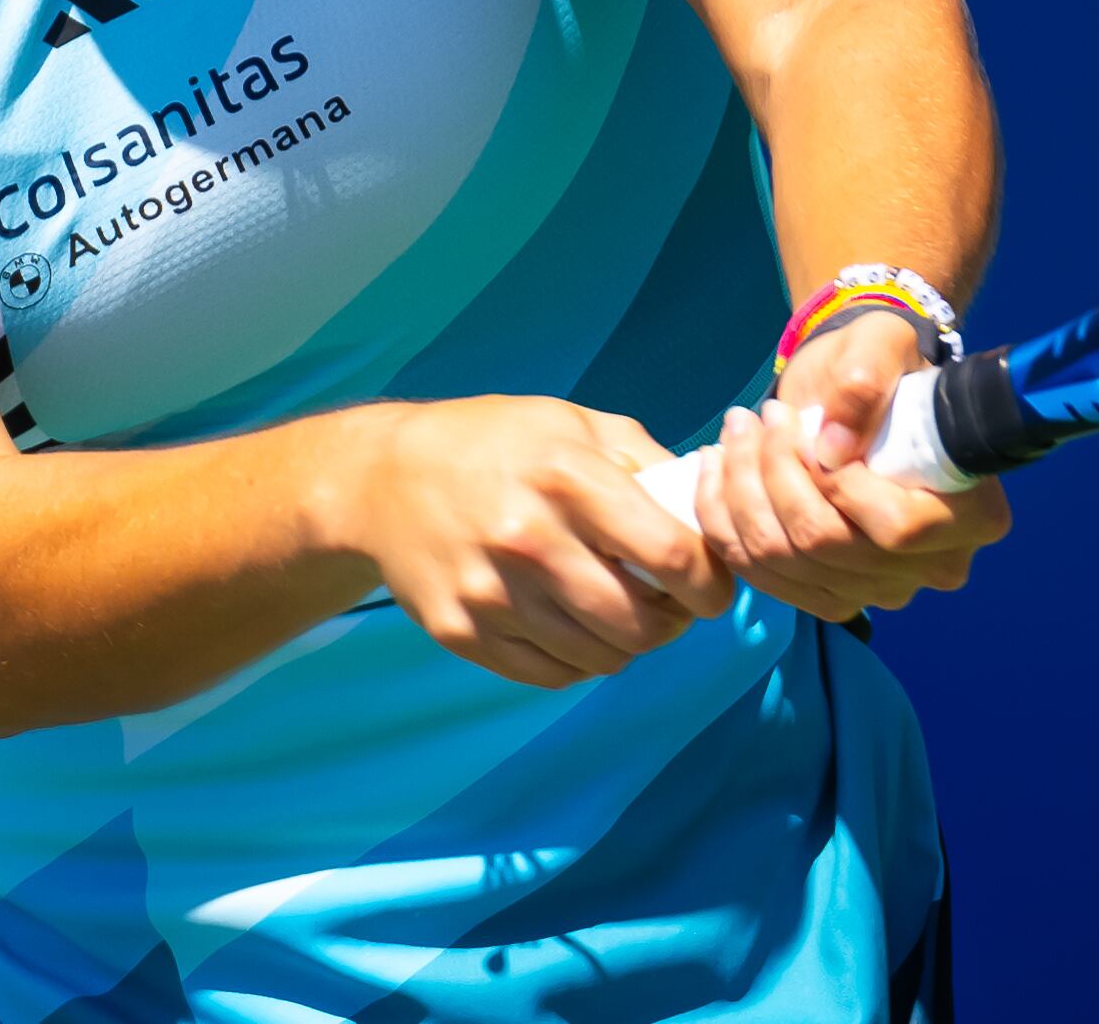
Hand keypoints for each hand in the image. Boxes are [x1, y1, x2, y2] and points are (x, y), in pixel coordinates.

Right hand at [338, 397, 732, 688]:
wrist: (383, 479)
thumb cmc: (496, 444)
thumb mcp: (574, 424)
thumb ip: (645, 462)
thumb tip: (707, 507)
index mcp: (567, 478)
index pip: (670, 555)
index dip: (710, 583)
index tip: (715, 588)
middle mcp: (529, 539)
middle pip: (639, 622)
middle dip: (674, 624)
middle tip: (674, 609)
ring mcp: (491, 593)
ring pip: (599, 658)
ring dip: (630, 646)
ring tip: (627, 617)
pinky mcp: (460, 632)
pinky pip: (550, 674)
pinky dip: (580, 663)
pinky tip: (579, 630)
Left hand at [698, 309, 1010, 622]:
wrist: (856, 387)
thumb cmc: (882, 361)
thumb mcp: (882, 345)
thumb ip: (865, 383)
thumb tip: (829, 447)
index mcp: (973, 514)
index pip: (897, 529)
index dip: (840, 485)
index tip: (804, 427)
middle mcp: (933, 566)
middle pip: (829, 548)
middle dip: (775, 476)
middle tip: (755, 418)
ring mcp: (877, 588)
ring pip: (785, 562)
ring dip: (740, 493)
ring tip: (734, 432)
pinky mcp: (826, 592)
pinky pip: (759, 574)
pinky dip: (723, 522)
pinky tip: (716, 470)